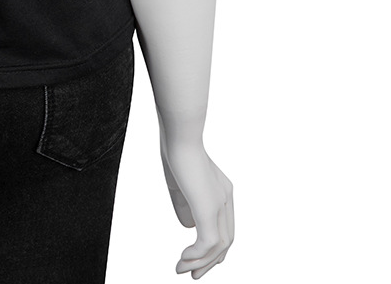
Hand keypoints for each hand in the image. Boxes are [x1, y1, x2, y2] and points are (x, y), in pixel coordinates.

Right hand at [159, 124, 233, 277]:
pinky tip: (183, 258)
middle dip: (208, 261)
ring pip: (218, 245)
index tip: (196, 260)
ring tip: (182, 270)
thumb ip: (185, 205)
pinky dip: (196, 254)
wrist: (179, 132)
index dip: (213, 248)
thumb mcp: (179, 181)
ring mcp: (219, 204)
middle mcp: (225, 199)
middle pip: (225, 241)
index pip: (223, 227)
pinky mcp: (208, 207)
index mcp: (221, 191)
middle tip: (192, 275)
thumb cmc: (175, 148)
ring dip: (200, 262)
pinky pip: (208, 241)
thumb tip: (187, 228)